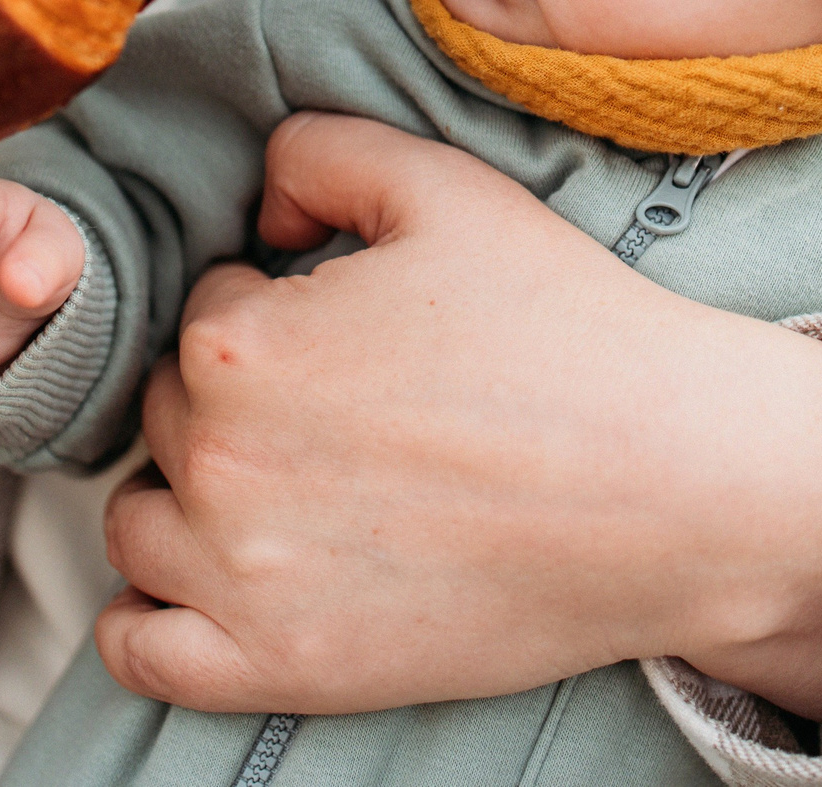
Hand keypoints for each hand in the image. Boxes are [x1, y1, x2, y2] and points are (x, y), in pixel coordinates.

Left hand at [93, 112, 821, 739]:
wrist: (680, 487)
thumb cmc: (572, 331)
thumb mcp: (448, 189)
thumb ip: (320, 153)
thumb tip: (261, 206)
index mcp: (240, 341)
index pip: (204, 312)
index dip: (276, 311)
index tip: (353, 339)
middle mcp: (219, 461)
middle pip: (169, 414)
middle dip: (237, 401)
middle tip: (345, 411)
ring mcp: (241, 578)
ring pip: (140, 521)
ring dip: (189, 498)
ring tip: (289, 490)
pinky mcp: (278, 668)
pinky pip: (141, 651)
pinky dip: (148, 620)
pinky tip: (207, 585)